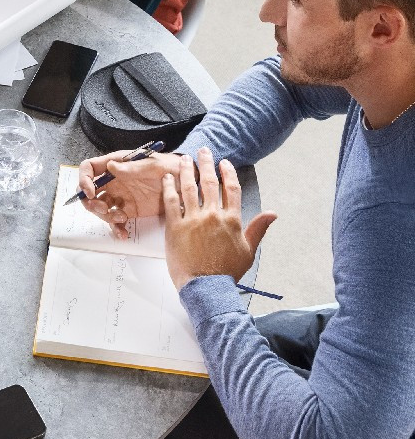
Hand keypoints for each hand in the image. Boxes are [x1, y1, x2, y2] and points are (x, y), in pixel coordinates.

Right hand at [77, 148, 183, 237]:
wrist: (186, 184)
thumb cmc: (171, 167)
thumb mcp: (153, 165)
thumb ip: (132, 167)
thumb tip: (112, 167)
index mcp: (116, 164)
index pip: (90, 168)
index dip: (84, 179)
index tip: (90, 192)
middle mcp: (114, 180)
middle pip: (90, 191)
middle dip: (91, 203)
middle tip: (104, 210)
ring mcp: (120, 196)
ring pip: (100, 208)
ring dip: (105, 217)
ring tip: (122, 219)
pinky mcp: (129, 210)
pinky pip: (115, 221)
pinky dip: (116, 229)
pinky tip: (123, 233)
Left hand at [162, 148, 277, 291]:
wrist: (206, 287)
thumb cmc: (227, 272)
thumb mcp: (248, 251)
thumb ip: (258, 229)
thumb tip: (272, 213)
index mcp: (231, 220)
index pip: (232, 189)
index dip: (228, 173)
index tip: (224, 163)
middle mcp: (212, 216)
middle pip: (209, 183)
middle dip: (207, 164)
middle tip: (203, 151)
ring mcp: (193, 219)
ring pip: (189, 187)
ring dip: (187, 170)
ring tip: (185, 158)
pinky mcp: (175, 226)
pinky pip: (171, 201)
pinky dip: (169, 187)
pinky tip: (167, 177)